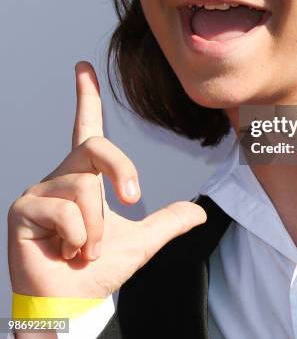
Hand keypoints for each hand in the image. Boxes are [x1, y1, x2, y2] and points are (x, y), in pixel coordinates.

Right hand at [7, 61, 205, 297]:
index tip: (83, 66)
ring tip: (84, 249)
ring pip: (86, 191)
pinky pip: (67, 213)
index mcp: (86, 176)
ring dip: (98, 231)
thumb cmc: (99, 270)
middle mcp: (62, 176)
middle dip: (121, 171)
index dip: (87, 96)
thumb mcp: (143, 242)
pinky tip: (65, 252)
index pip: (87, 127)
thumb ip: (169, 222)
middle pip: (95, 148)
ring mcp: (40, 192)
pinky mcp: (23, 210)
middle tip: (134, 199)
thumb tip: (200, 213)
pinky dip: (80, 239)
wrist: (73, 304)